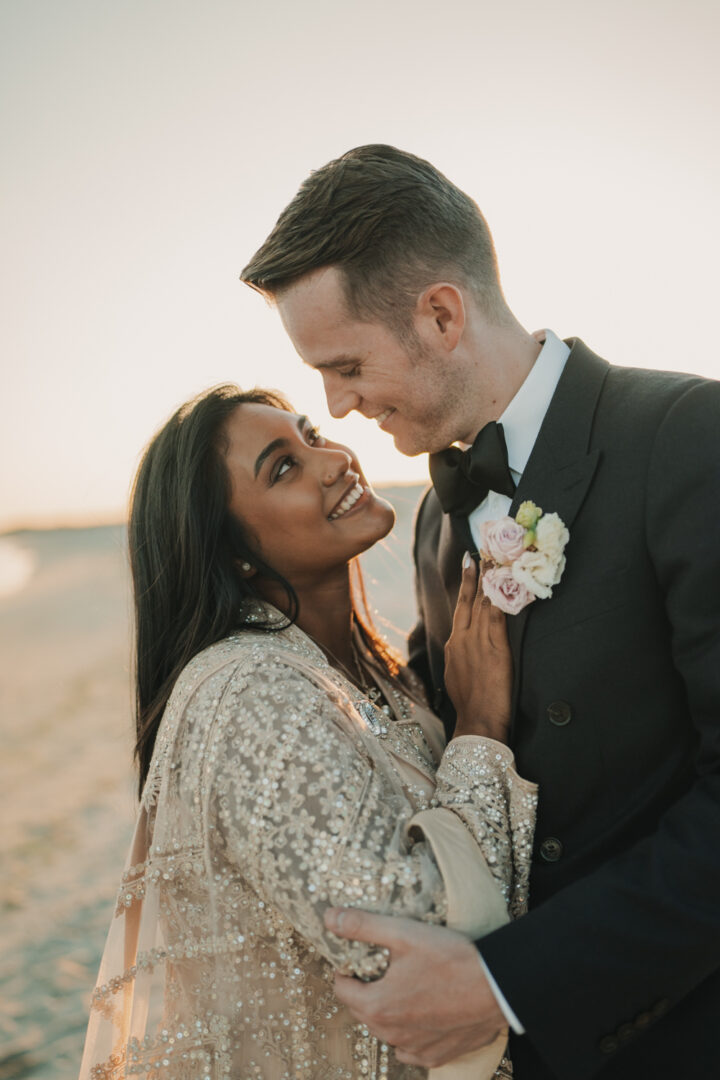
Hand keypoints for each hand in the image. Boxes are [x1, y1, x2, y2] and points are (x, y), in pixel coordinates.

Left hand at [324, 908, 505, 1068]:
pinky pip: (411, 1049)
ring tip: (404, 986)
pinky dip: (410, 1033)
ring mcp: (414, 1049)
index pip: (342, 989)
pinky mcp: (437, 1055)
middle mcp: (391, 1034)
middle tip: (382, 967)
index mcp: (377, 1006)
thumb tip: (330, 918)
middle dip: (365, 989)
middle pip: (362, 1010)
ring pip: (386, 1030)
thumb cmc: (451, 959)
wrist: (497, 987)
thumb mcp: (403, 933)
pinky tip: (423, 1012)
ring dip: (387, 1011)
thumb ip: (363, 926)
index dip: (347, 970)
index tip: (359, 957)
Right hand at [444, 555, 512, 742]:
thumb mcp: (457, 678)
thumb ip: (461, 660)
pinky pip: (497, 616)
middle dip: (474, 575)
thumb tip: (464, 653)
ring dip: (489, 580)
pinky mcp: (495, 647)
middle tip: (479, 552)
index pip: (460, 609)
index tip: (468, 566)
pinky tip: (505, 583)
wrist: (477, 721)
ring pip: (482, 603)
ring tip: (493, 559)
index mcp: (453, 646)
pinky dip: (500, 597)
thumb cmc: (470, 707)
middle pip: (468, 600)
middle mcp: (462, 639)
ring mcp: (477, 642)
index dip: (465, 586)